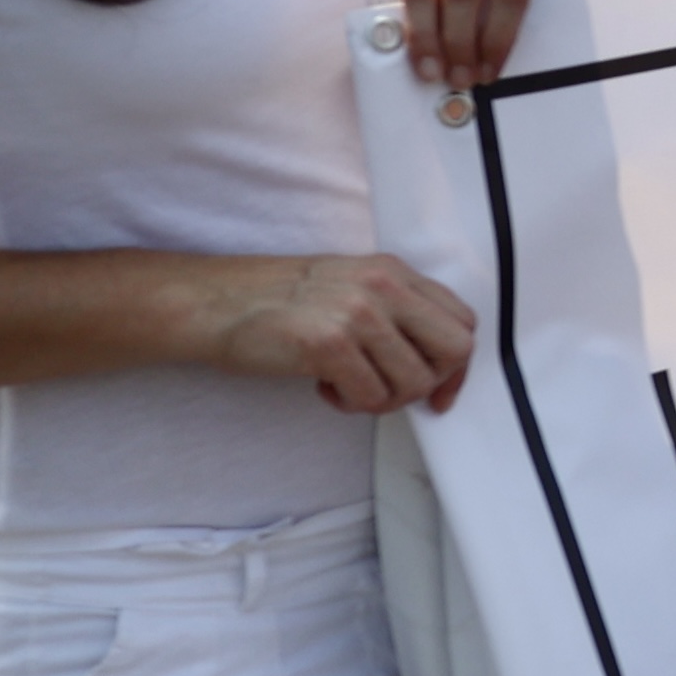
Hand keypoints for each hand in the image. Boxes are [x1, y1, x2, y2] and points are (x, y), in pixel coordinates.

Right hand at [202, 251, 486, 413]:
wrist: (214, 302)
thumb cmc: (277, 302)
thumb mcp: (349, 286)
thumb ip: (396, 311)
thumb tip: (440, 363)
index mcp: (392, 271)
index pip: (462, 321)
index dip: (455, 364)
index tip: (436, 388)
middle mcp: (381, 286)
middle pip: (454, 350)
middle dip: (430, 382)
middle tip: (390, 389)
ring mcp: (357, 313)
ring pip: (413, 382)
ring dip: (382, 398)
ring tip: (347, 385)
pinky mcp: (328, 344)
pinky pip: (371, 397)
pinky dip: (350, 404)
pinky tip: (324, 387)